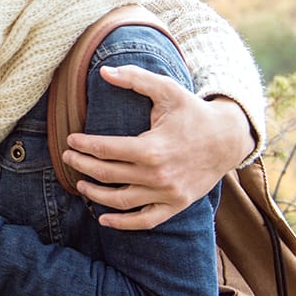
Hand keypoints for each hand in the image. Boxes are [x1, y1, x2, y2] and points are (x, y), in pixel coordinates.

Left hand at [63, 68, 251, 229]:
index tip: (70, 140)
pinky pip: (145, 220)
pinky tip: (103, 219)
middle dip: (82, 166)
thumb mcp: (167, 89)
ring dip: (95, 194)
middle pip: (108, 174)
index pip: (106, 150)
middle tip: (67, 158)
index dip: (84, 146)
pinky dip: (123, 224)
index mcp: (152, 148)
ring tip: (80, 184)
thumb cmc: (193, 112)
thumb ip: (135, 78)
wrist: (228, 139)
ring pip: (121, 201)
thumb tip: (104, 71)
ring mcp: (168, 193)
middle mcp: (158, 175)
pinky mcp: (176, 205)